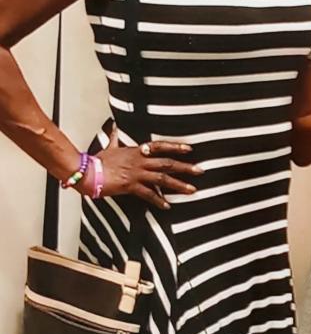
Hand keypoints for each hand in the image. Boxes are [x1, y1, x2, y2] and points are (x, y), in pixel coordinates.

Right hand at [87, 125, 202, 209]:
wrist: (86, 172)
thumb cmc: (97, 160)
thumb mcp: (110, 146)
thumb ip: (116, 137)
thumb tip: (115, 127)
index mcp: (137, 151)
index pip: (160, 146)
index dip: (175, 147)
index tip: (190, 149)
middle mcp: (140, 161)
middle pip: (167, 163)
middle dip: (185, 167)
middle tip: (200, 171)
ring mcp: (136, 174)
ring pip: (162, 179)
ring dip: (179, 185)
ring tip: (192, 190)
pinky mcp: (131, 186)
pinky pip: (148, 194)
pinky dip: (159, 201)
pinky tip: (168, 206)